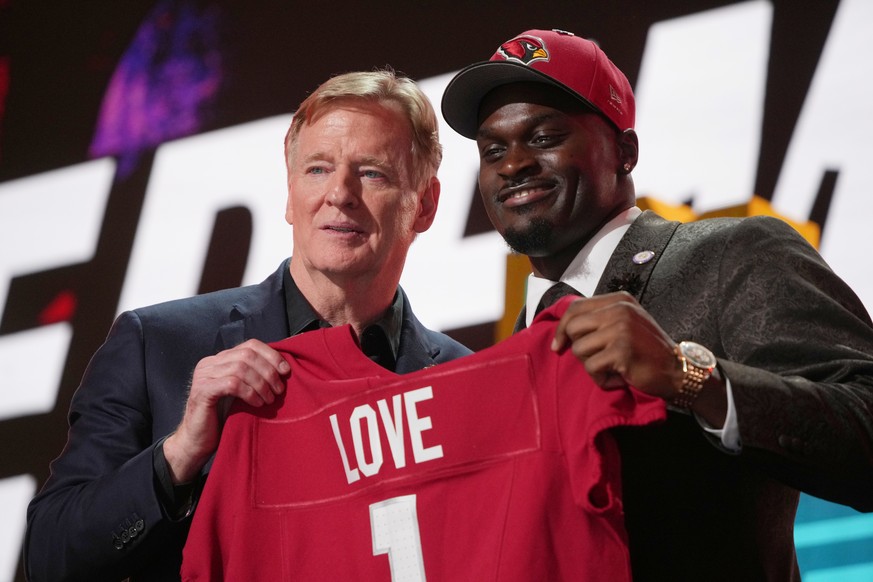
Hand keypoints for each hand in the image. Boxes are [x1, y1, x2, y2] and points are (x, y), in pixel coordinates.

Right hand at [163, 339, 289, 483]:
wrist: (197, 441)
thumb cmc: (222, 418)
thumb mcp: (241, 391)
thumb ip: (253, 376)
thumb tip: (283, 368)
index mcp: (219, 359)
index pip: (250, 345)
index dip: (271, 355)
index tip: (286, 371)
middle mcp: (209, 363)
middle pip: (247, 355)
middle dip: (269, 371)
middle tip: (279, 390)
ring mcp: (203, 376)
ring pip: (241, 368)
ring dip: (261, 384)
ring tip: (269, 399)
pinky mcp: (202, 391)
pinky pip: (233, 384)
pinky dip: (250, 393)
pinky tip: (257, 404)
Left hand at [551, 292, 681, 397]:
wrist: (677, 371)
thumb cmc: (646, 350)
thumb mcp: (625, 324)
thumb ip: (599, 319)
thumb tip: (563, 327)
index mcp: (619, 300)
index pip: (575, 307)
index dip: (561, 328)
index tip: (558, 345)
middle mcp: (620, 309)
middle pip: (572, 328)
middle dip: (578, 349)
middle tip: (598, 360)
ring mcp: (621, 328)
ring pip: (579, 349)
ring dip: (592, 366)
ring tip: (613, 367)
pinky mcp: (621, 350)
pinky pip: (591, 368)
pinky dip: (602, 379)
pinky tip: (620, 377)